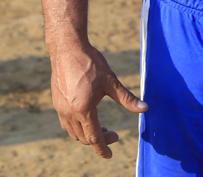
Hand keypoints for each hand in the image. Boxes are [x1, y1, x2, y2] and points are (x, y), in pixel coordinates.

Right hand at [50, 40, 146, 157]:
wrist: (67, 48)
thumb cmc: (90, 63)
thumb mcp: (111, 81)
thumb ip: (127, 98)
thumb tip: (144, 108)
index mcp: (83, 109)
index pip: (94, 138)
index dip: (103, 148)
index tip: (110, 155)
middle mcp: (69, 112)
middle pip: (84, 138)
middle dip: (99, 140)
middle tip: (113, 134)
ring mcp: (60, 109)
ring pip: (74, 133)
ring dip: (87, 135)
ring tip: (102, 128)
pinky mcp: (57, 103)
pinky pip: (66, 124)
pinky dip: (78, 128)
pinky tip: (88, 119)